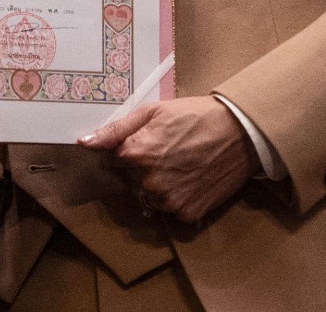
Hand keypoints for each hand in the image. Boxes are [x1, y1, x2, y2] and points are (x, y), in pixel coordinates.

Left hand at [78, 97, 256, 223]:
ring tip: (182, 165)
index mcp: (134, 154)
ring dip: (159, 187)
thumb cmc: (196, 116)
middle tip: (170, 151)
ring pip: (150, 198)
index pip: (113, 161)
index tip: (148, 142)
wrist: (241, 132)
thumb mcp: (154, 111)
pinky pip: (171, 211)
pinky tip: (193, 180)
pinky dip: (179, 198)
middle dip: (143, 169)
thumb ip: (116, 129)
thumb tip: (84, 143)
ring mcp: (167, 201)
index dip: (130, 150)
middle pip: (131, 181)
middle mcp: (147, 182)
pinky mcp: (187, 214)